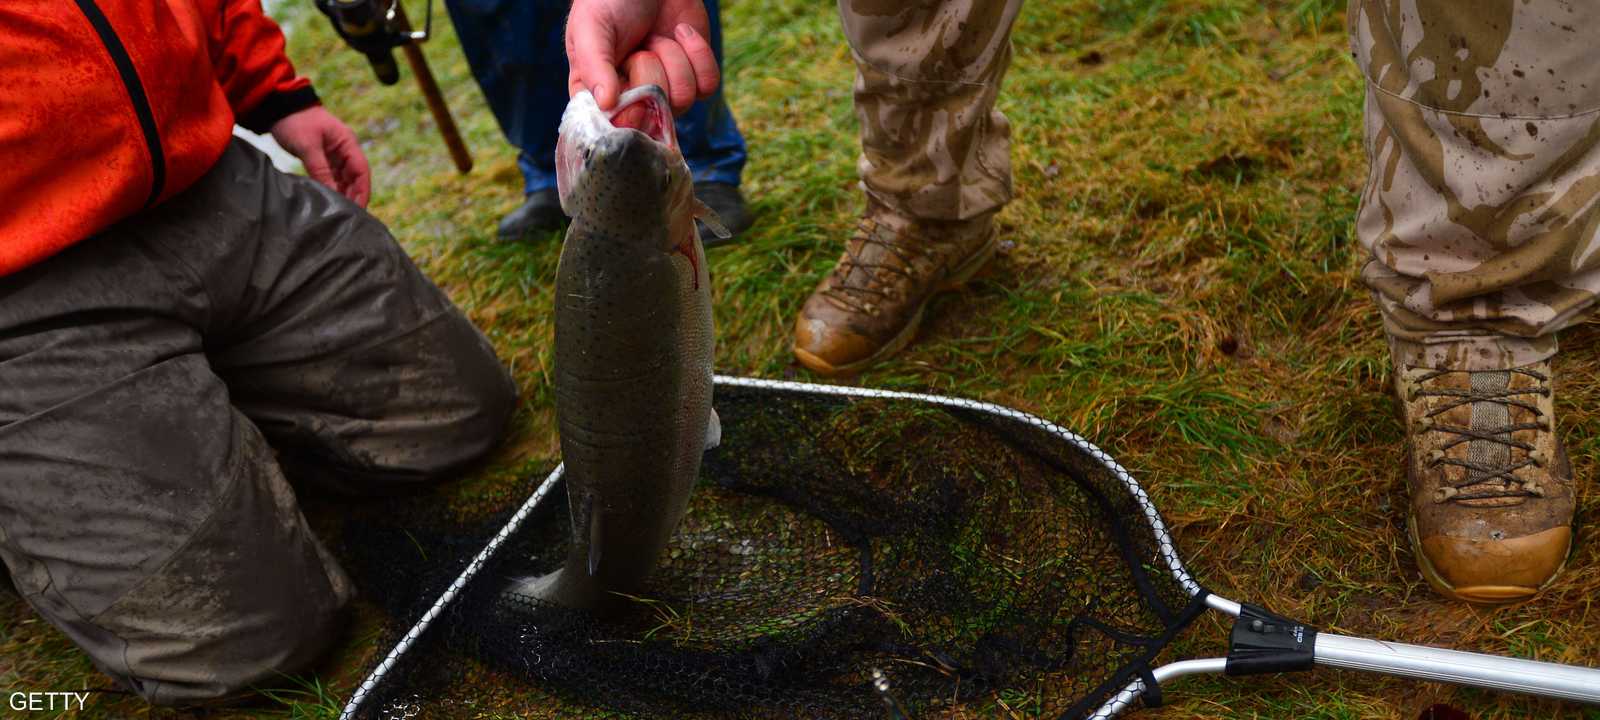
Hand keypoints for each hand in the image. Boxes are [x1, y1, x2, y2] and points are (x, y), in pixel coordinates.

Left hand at [270, 105, 371, 206]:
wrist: (279, 107)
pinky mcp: (324, 158)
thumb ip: (320, 170)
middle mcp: (345, 149)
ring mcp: (335, 154)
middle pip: (356, 178)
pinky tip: (328, 200)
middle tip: (348, 216)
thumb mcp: (307, 146)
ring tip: (338, 211)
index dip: (363, 191)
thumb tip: (332, 194)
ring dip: (343, 194)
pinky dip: (332, 189)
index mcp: (347, 143)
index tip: (359, 210)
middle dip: (354, 196)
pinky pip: (333, 177)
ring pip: (345, 179)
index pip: (362, 171)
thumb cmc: (295, 121)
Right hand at [566, 0, 720, 113]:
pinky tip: (682, 33)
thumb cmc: (611, 1)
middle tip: (640, 47)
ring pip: (683, 100)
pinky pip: (707, 86)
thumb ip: (593, 66)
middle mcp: (631, 100)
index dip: (628, 114)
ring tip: (657, 37)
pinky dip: (698, 55)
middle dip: (651, 73)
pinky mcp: (694, 78)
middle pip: (653, 116)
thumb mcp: (591, 28)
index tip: (629, 87)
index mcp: (597, 96)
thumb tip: (606, 105)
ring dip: (673, 59)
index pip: (614, 129)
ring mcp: (665, 92)